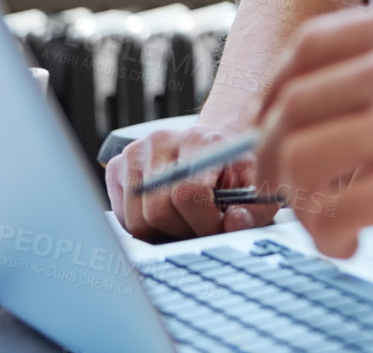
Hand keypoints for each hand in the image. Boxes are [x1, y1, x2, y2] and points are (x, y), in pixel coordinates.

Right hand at [105, 123, 278, 240]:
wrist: (210, 152)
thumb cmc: (234, 174)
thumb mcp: (256, 189)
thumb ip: (253, 211)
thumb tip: (234, 222)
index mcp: (201, 139)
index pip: (188, 192)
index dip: (205, 221)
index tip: (219, 226)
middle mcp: (162, 139)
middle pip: (158, 210)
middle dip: (184, 229)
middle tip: (201, 226)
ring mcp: (135, 152)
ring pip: (138, 219)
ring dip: (163, 232)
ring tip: (186, 219)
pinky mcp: (116, 166)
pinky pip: (123, 218)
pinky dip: (145, 227)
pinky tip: (166, 214)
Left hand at [254, 0, 372, 258]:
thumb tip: (366, 98)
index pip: (307, 47)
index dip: (278, 90)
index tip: (276, 120)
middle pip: (288, 104)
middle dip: (270, 151)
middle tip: (283, 182)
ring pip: (294, 158)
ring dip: (294, 198)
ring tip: (323, 220)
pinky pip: (329, 213)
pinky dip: (325, 236)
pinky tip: (351, 244)